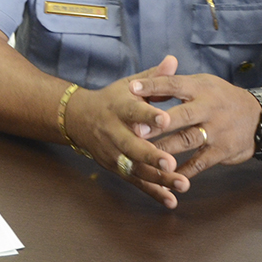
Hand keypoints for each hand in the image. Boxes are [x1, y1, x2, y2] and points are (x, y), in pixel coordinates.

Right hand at [67, 56, 190, 208]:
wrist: (78, 118)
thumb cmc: (113, 99)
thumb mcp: (129, 84)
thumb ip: (153, 77)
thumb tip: (173, 60)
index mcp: (119, 108)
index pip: (133, 112)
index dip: (148, 116)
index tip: (166, 120)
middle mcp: (113, 132)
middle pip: (132, 146)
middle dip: (151, 156)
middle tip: (171, 163)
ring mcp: (113, 153)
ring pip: (135, 168)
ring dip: (158, 179)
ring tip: (182, 185)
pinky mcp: (116, 168)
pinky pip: (136, 182)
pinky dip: (153, 192)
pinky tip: (172, 201)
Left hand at [129, 73, 261, 178]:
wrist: (260, 117)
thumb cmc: (221, 98)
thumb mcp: (203, 84)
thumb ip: (174, 83)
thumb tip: (142, 82)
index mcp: (201, 89)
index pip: (175, 85)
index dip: (154, 86)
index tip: (132, 88)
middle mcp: (209, 108)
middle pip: (181, 115)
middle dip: (159, 123)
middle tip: (136, 130)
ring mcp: (216, 131)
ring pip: (187, 140)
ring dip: (166, 149)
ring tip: (145, 155)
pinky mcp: (221, 151)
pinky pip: (199, 163)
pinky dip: (182, 172)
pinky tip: (165, 178)